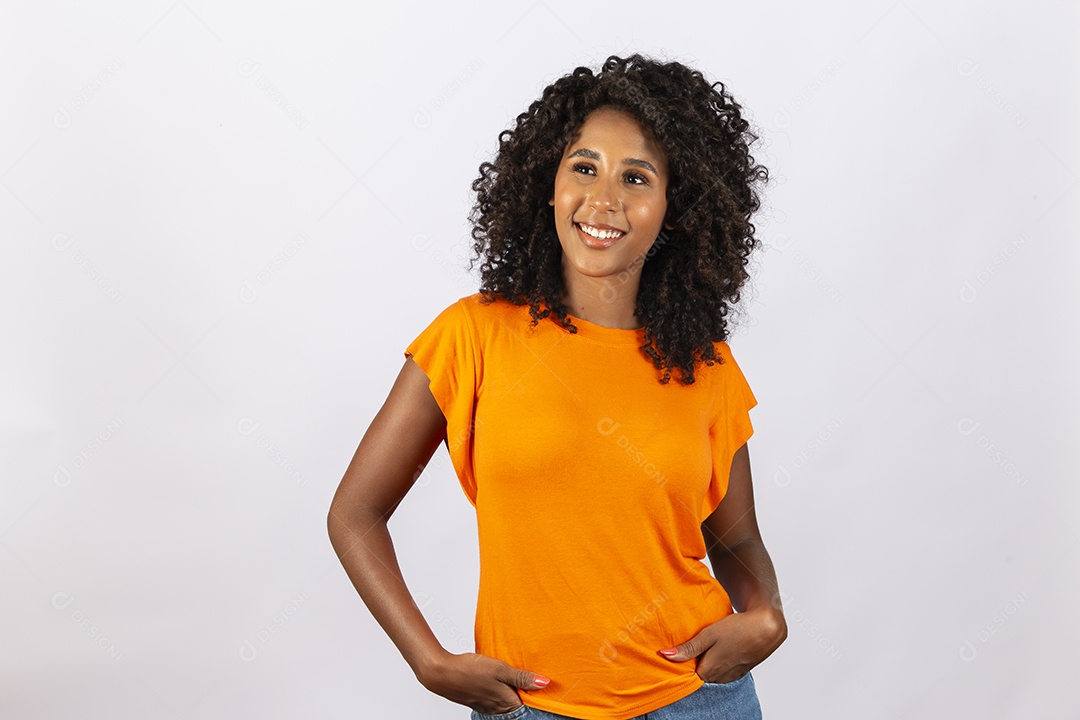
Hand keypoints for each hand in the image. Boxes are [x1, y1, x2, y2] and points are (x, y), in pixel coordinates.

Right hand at [416, 650, 550, 713]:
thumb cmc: (470, 670)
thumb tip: (545, 683)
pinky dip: (500, 691)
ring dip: (513, 691)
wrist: (441, 674)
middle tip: (531, 678)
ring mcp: (487, 707)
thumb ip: (521, 677)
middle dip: (526, 693)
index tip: (544, 683)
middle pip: (518, 704)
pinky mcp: (478, 701)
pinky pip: (495, 699)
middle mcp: (498, 709)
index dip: (537, 694)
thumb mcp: (500, 669)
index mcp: (507, 703)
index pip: (530, 704)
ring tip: (516, 677)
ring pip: (506, 701)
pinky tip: (499, 680)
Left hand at [658, 608, 786, 682]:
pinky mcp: (741, 671)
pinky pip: (724, 669)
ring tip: (709, 643)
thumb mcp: (709, 635)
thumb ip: (689, 648)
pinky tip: (722, 646)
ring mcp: (731, 676)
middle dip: (695, 660)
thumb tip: (665, 655)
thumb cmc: (738, 629)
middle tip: (694, 641)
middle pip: (700, 672)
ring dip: (709, 659)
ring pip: (712, 671)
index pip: (687, 672)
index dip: (683, 659)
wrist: (767, 627)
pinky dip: (720, 660)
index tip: (680, 647)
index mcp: (709, 671)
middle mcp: (719, 678)